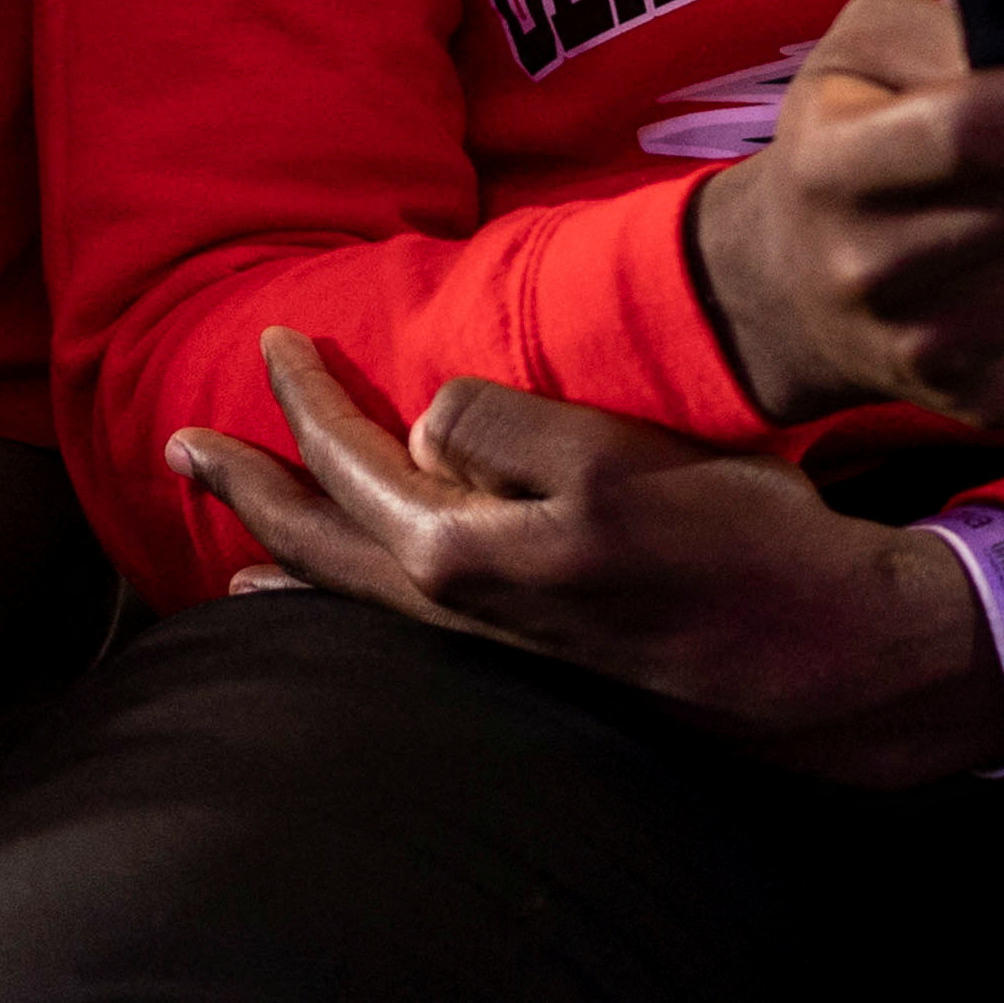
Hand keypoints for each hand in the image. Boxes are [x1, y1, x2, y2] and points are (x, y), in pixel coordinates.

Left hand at [171, 330, 1003, 787]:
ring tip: (227, 544)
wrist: (825, 663)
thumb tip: (421, 419)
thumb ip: (509, 432)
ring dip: (283, 556)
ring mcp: (488, 649)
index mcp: (463, 553)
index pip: (352, 463)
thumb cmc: (738, 549)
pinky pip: (395, 623)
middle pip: (319, 547)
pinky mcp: (529, 663)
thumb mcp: (623, 463)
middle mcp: (456, 613)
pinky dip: (342, 604)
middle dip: (249, 491)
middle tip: (178, 446)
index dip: (306, 398)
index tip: (271, 339)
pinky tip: (341, 604)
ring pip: (351, 596)